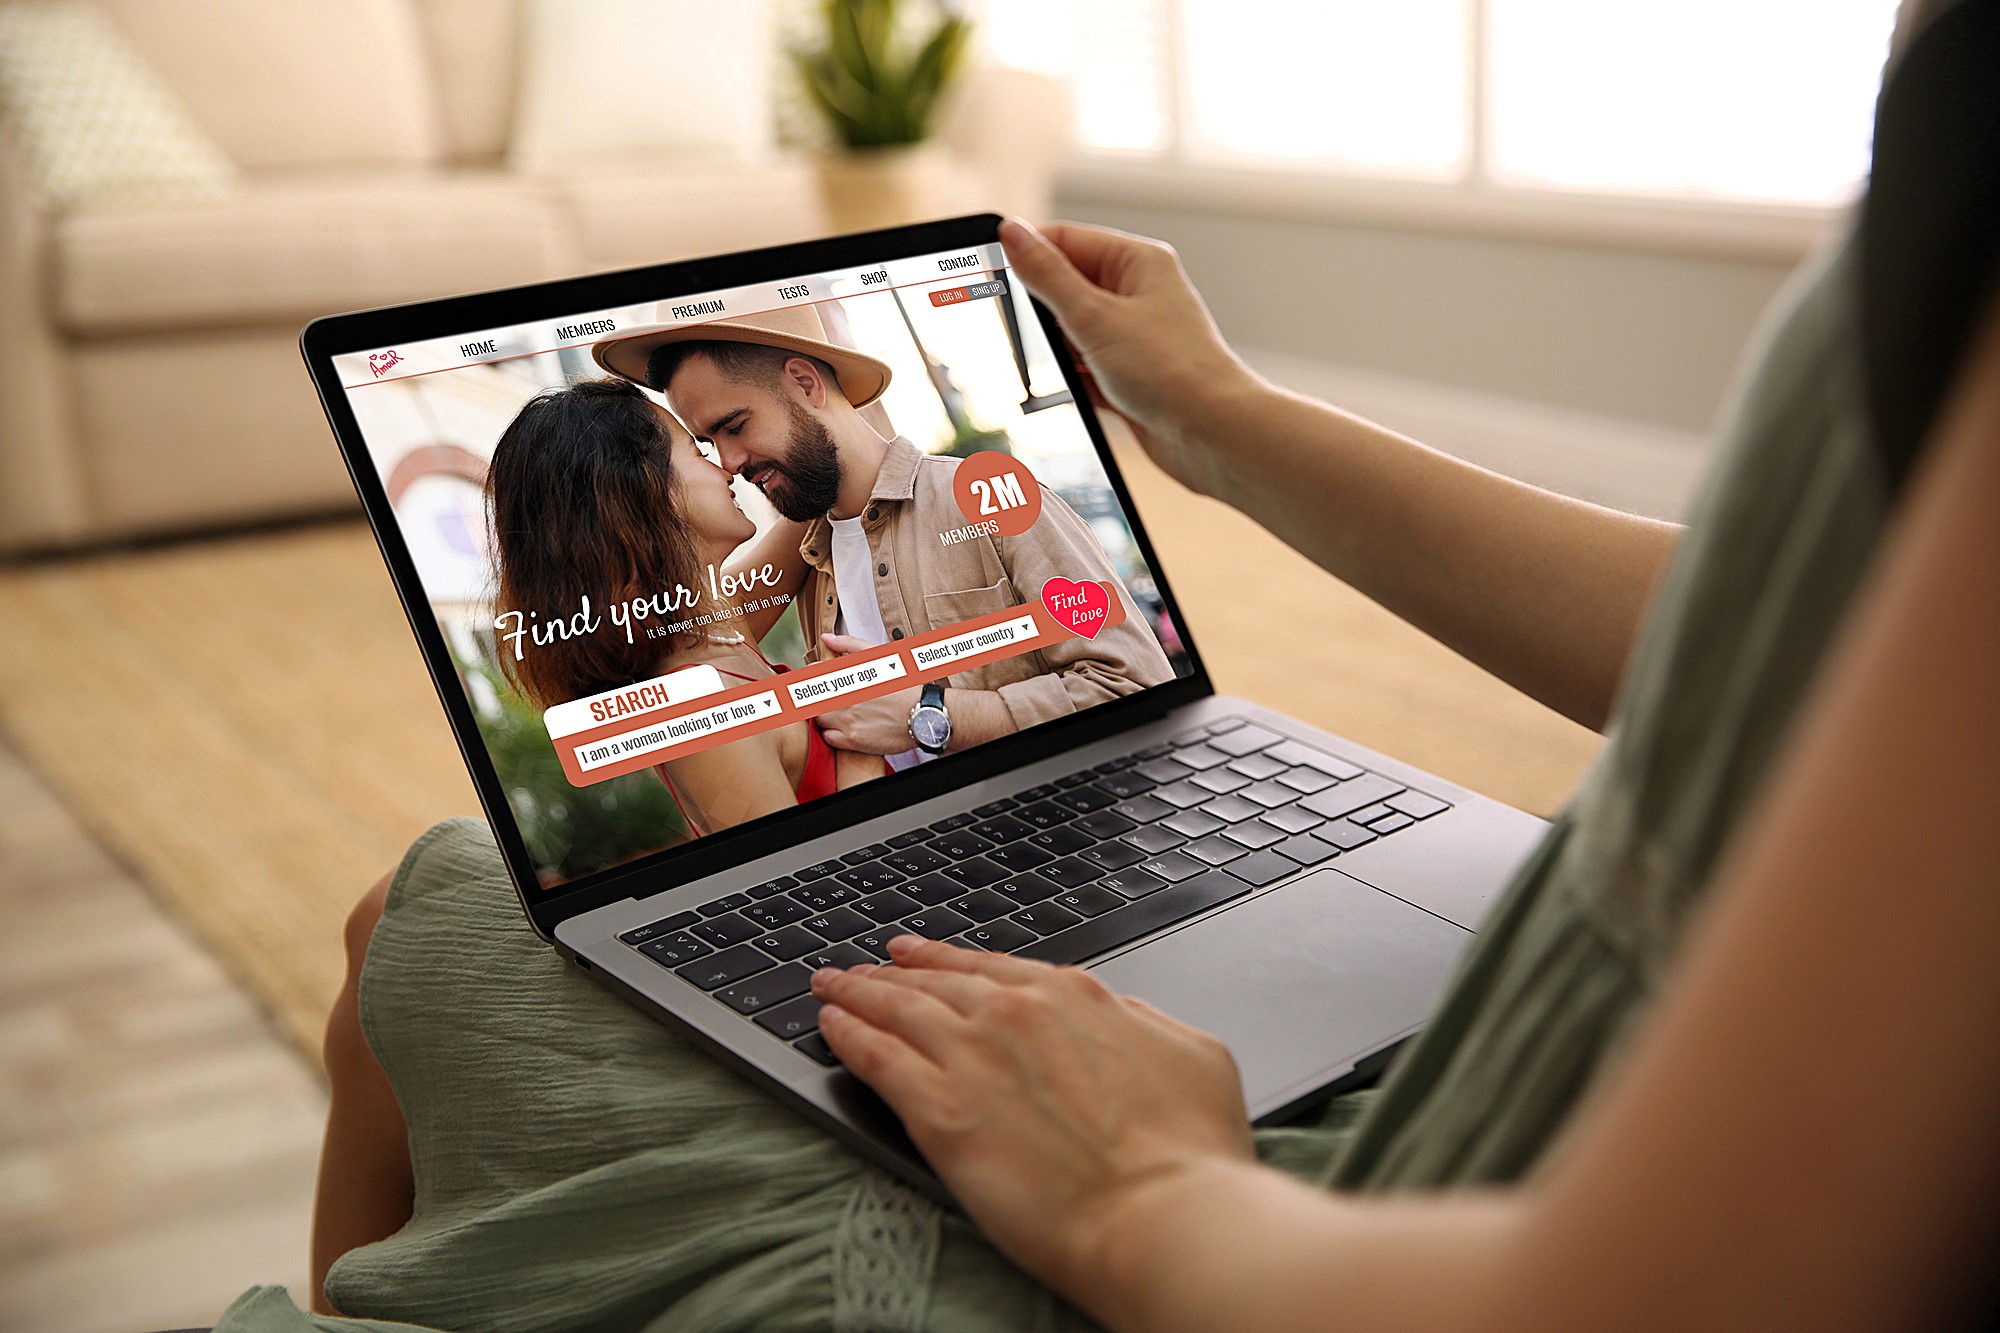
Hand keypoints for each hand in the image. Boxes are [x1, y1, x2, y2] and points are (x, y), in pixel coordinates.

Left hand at [810, 936, 1254, 1296]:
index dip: (949, 961)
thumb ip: (1146, 1023)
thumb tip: (1124, 1015)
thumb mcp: (1195, 1055)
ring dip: (858, 994)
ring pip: (898, 1009)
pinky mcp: (940, 1113)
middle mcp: (1018, 1013)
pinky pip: (878, 1058)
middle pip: (937, 983)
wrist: (1166, 1217)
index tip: (920, 955)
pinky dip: (849, 1037)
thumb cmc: (1192, 1154)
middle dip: (893, 973)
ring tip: (830, 987)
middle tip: (860, 968)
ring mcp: (975, 1057)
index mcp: (1077, 998)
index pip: (995, 969)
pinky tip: (830, 1026)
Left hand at [815, 632, 918, 754]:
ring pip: (818, 718)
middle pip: (812, 698)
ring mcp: (846, 719)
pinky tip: (845, 727)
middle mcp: (843, 697)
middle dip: (819, 697)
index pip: (812, 674)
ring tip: (841, 714)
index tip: (824, 682)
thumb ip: (850, 645)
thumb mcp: (879, 656)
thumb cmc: (903, 685)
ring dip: (825, 715)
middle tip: (834, 699)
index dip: (815, 678)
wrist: (924, 713)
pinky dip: (832, 733)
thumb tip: (827, 638)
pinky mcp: (853, 740)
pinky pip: (828, 737)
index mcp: (847, 675)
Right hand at [999, 217, 1260, 498]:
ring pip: (1074, 331)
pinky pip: (1086, 368)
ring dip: (1056, 349)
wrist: (1213, 436)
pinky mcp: (1131, 376)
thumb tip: (1012, 232)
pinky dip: (1071, 379)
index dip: (1027, 253)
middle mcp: (1139, 294)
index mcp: (1138, 262)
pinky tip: (1066, 392)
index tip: (989, 269)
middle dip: (1039, 309)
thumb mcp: (1094, 317)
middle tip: (1016, 328)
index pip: (1066, 239)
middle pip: (1067, 286)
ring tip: (1053, 367)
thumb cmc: (1172, 371)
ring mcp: (1135, 337)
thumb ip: (1047, 276)